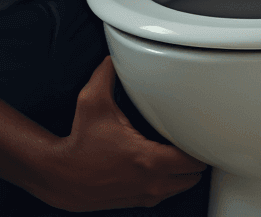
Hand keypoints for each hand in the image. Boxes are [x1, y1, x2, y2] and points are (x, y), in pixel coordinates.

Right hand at [33, 56, 205, 211]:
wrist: (62, 176)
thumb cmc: (79, 143)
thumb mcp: (92, 102)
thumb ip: (105, 75)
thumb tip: (112, 58)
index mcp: (148, 158)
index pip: (192, 160)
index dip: (198, 144)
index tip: (196, 131)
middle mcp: (151, 181)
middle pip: (193, 177)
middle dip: (195, 159)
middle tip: (189, 138)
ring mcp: (145, 194)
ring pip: (181, 188)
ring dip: (184, 173)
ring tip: (178, 151)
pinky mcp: (137, 201)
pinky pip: (165, 194)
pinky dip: (170, 182)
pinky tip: (160, 165)